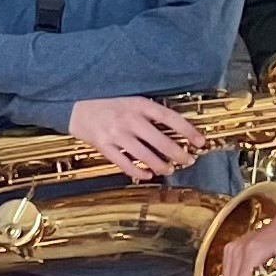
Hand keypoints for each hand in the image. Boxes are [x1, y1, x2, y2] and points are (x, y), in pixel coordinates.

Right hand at [68, 96, 205, 180]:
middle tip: (188, 160)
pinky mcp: (103, 145)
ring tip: (169, 170)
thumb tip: (174, 132)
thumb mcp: (131, 100)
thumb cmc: (107, 103)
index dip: (188, 131)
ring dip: (160, 165)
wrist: (74, 105)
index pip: (170, 118)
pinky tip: (146, 175)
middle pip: (160, 141)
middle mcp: (129, 119)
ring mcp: (115, 134)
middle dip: (178, 154)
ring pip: (144, 155)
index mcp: (139, 104)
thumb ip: (149, 113)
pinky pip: (123, 162)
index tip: (200, 142)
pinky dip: (137, 171)